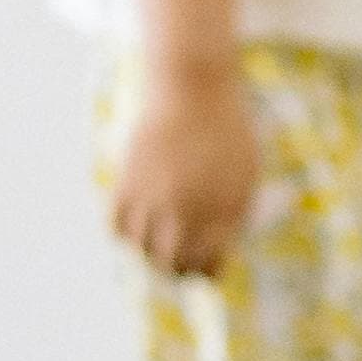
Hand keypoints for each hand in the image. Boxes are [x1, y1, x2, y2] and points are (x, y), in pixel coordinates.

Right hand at [109, 71, 261, 278]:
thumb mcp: (245, 175)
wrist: (194, 88)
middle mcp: (188, 211)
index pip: (207, 267)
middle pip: (171, 265)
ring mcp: (156, 198)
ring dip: (149, 251)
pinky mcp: (128, 182)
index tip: (200, 266)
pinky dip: (124, 233)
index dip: (204, 272)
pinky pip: (116, 228)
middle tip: (174, 263)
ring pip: (142, 250)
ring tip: (155, 239)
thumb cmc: (225, 131)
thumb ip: (232, 216)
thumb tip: (214, 254)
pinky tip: (136, 223)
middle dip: (174, 270)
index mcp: (224, 212)